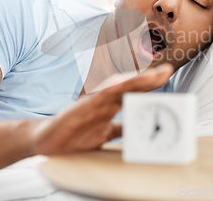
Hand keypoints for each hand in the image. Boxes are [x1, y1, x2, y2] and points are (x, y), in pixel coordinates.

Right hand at [30, 63, 173, 155]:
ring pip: (114, 88)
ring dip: (133, 81)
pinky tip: (120, 85)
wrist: (45, 142)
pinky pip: (95, 98)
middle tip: (167, 71)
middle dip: (147, 79)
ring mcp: (90, 104)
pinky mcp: (78, 110)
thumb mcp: (104, 134)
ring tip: (151, 77)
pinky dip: (108, 91)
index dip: (150, 84)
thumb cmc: (74, 135)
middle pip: (127, 86)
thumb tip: (139, 129)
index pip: (132, 91)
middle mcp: (102, 101)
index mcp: (108, 106)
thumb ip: (121, 129)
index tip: (166, 75)